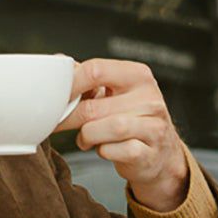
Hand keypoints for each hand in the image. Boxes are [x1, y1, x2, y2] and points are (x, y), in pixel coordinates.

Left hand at [63, 57, 189, 212]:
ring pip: (102, 129)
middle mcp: (149, 98)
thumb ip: (90, 79)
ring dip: (87, 136)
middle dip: (70, 118)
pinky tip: (104, 148)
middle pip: (93, 107)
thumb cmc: (132, 119)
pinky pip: (112, 151)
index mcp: (138, 76)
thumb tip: (60, 64)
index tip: (56, 97)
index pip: (96, 70)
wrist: (161, 153)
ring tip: (87, 137)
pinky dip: (102, 151)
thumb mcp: (117, 93)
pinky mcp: (148, 153)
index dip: (69, 85)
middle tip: (61, 123)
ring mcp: (152, 127)